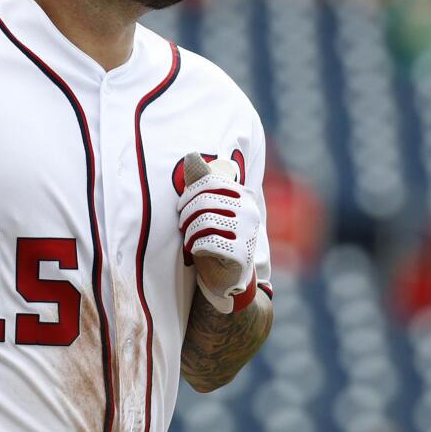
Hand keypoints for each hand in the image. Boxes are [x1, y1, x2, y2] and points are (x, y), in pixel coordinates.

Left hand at [177, 152, 260, 313]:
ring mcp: (247, 232)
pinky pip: (208, 242)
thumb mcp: (208, 208)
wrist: (229, 276)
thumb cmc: (215, 237)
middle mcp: (249, 211)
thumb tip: (191, 154)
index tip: (181, 207)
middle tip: (182, 226)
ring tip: (189, 239)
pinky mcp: (241, 253)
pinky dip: (196, 247)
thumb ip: (200, 183)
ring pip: (204, 221)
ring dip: (189, 232)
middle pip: (205, 201)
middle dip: (187, 214)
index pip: (211, 182)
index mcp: (243, 196)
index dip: (189, 193)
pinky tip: (197, 251)